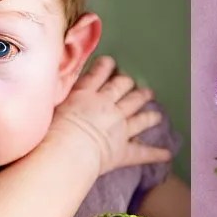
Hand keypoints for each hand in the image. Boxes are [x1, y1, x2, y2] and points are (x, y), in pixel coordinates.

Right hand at [51, 56, 169, 177]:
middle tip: (137, 86)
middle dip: (131, 86)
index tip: (112, 63)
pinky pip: (142, 151)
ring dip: (148, 113)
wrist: (68, 150)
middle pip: (123, 89)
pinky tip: (167, 154)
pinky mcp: (123, 150)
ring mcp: (119, 127)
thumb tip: (49, 81)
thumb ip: (57, 92)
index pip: (100, 73)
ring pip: (138, 116)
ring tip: (157, 113)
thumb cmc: (52, 128)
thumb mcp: (50, 103)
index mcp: (87, 93)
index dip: (107, 66)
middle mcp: (107, 106)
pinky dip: (156, 153)